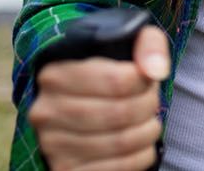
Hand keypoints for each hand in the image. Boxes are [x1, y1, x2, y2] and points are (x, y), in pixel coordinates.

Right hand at [27, 24, 170, 170]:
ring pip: (121, 142)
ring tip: (148, 122)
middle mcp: (47, 110)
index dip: (144, 82)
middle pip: (120, 113)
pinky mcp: (65, 170)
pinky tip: (140, 144)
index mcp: (57, 74)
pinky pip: (117, 168)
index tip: (147, 80)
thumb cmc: (109, 73)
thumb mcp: (127, 45)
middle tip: (152, 103)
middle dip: (147, 107)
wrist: (84, 105)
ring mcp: (53, 144)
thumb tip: (156, 71)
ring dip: (147, 132)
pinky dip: (140, 156)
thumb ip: (147, 45)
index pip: (116, 81)